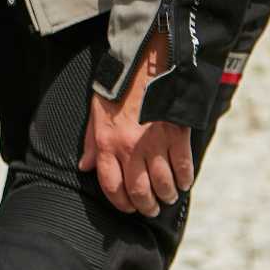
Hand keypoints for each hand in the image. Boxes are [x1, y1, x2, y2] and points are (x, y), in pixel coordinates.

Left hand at [79, 29, 195, 217]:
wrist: (146, 61)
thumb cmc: (119, 85)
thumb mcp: (96, 110)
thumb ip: (90, 141)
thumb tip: (84, 167)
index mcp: (106, 142)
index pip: (111, 186)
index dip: (120, 203)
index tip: (128, 207)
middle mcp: (129, 148)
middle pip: (139, 192)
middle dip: (146, 206)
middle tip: (151, 209)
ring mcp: (155, 144)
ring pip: (163, 185)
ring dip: (167, 196)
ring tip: (168, 197)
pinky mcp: (177, 136)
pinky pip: (183, 168)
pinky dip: (184, 180)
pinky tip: (183, 183)